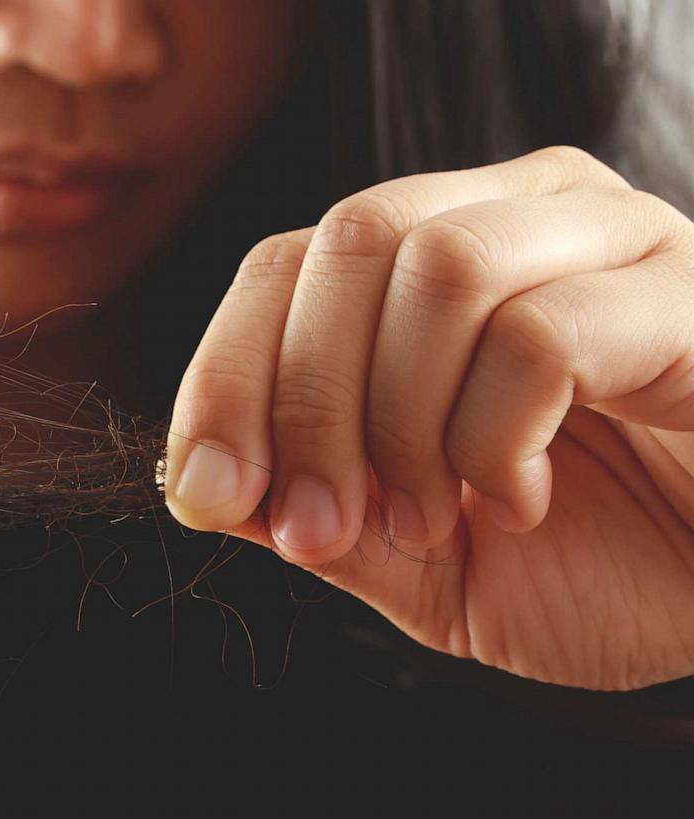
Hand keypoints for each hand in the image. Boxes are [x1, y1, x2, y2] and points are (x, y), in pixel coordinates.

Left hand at [165, 146, 693, 690]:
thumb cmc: (605, 566)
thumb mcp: (423, 565)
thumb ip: (317, 519)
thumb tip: (208, 486)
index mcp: (437, 263)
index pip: (287, 266)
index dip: (223, 377)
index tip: (207, 495)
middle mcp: (517, 217)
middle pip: (343, 242)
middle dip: (298, 403)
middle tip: (323, 527)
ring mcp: (608, 238)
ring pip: (432, 269)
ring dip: (397, 422)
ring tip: (435, 517)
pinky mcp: (681, 292)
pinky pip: (537, 333)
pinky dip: (496, 439)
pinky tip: (523, 500)